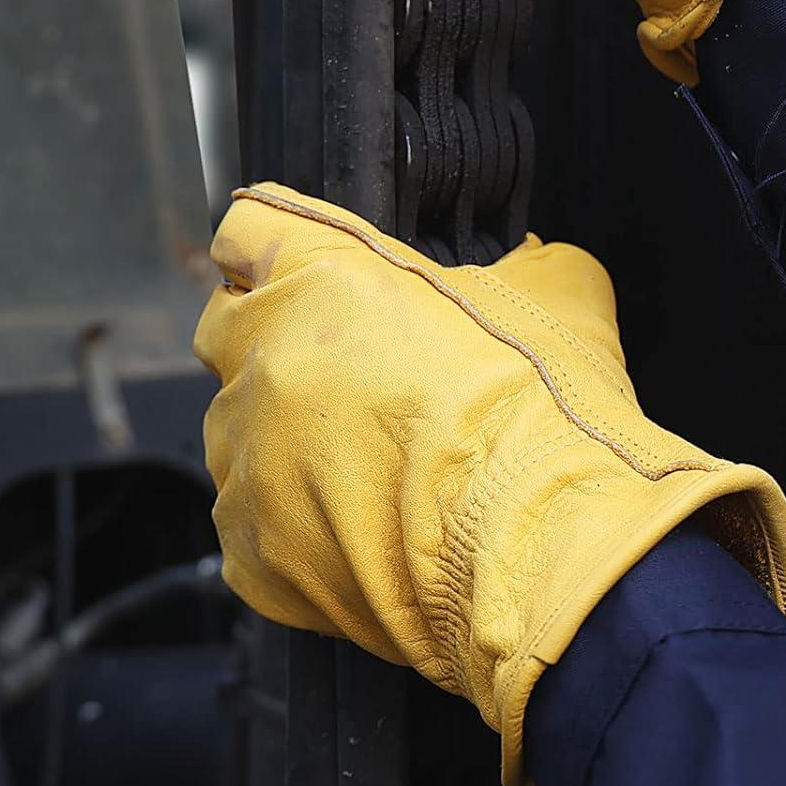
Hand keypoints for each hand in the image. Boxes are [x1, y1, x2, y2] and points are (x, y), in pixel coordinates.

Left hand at [195, 183, 785, 783]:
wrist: (539, 545)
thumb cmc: (544, 414)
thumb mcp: (558, 292)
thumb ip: (518, 262)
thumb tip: (528, 264)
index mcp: (320, 278)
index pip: (247, 231)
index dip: (280, 249)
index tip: (306, 270)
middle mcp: (264, 362)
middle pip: (227, 333)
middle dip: (274, 345)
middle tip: (353, 377)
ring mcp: (249, 462)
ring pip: (238, 438)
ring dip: (287, 445)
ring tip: (375, 473)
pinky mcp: (253, 554)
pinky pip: (256, 532)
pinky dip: (298, 534)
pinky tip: (369, 536)